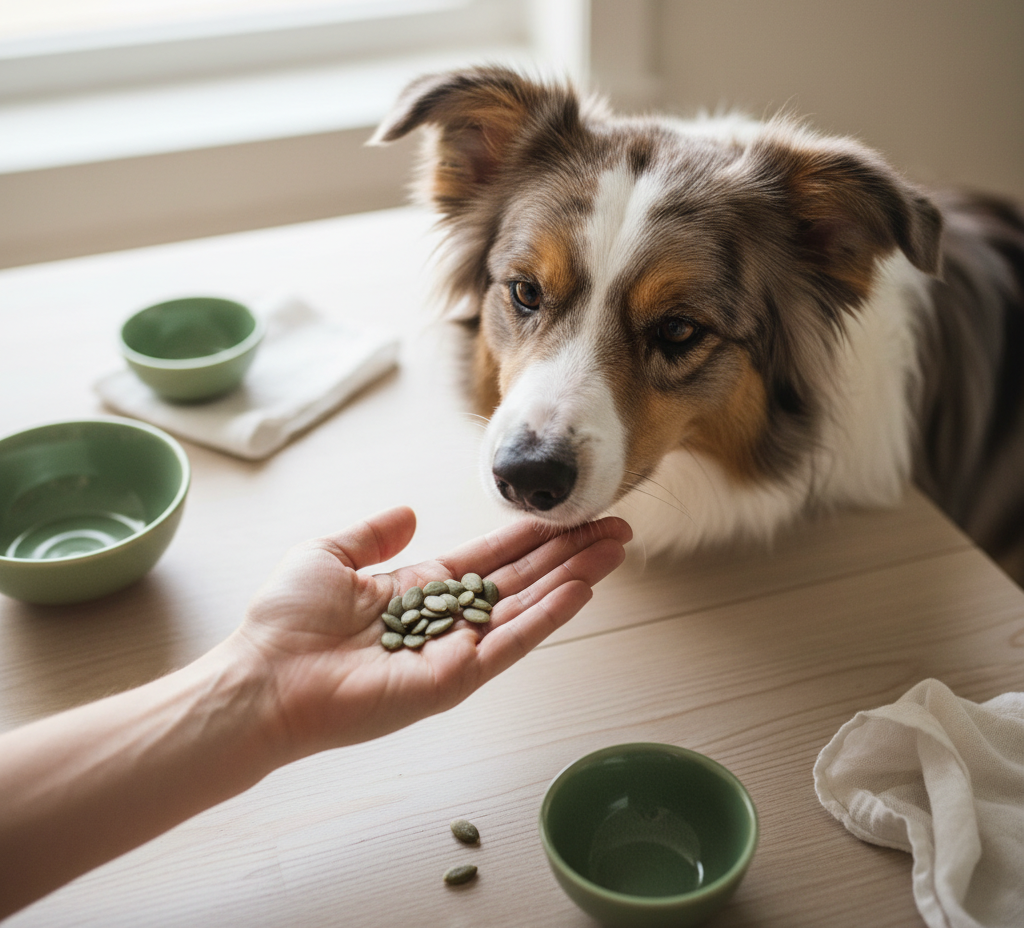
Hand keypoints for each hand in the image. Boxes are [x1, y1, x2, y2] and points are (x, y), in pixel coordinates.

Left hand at [232, 507, 631, 760]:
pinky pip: (509, 644)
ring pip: (527, 607)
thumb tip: (409, 511)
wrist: (264, 678)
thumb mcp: (330, 554)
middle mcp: (447, 617)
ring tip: (614, 550)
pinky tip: (580, 589)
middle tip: (617, 528)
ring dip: (573, 577)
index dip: (534, 535)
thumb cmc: (287, 620)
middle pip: (523, 578)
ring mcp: (454, 649)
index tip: (573, 514)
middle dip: (570, 552)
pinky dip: (547, 616)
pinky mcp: (453, 679)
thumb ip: (373, 533)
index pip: (493, 556)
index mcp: (423, 587)